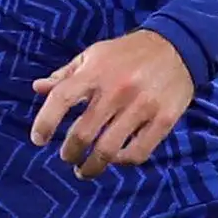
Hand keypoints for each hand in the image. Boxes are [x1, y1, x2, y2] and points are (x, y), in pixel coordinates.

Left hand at [29, 31, 196, 179]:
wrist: (179, 46)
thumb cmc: (128, 54)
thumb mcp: (94, 55)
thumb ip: (66, 75)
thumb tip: (38, 88)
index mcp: (95, 72)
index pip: (61, 99)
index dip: (44, 123)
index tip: (39, 140)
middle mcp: (117, 90)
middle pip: (83, 134)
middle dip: (69, 153)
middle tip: (68, 157)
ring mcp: (142, 106)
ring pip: (108, 150)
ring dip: (91, 166)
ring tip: (84, 170)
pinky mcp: (163, 120)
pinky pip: (138, 153)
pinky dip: (122, 162)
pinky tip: (115, 160)